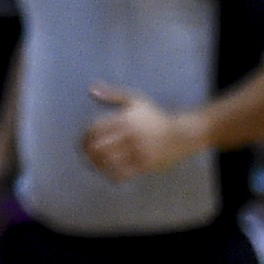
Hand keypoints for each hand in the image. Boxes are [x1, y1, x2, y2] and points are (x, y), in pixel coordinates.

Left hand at [80, 82, 199, 180]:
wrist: (181, 134)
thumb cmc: (155, 116)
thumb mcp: (135, 100)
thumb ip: (113, 94)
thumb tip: (91, 89)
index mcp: (124, 119)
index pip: (96, 129)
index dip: (85, 136)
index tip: (83, 140)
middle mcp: (130, 136)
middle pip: (100, 147)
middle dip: (89, 152)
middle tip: (86, 154)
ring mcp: (138, 152)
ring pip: (110, 162)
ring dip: (98, 165)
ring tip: (95, 164)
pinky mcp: (145, 165)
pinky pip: (124, 174)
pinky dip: (112, 175)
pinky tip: (109, 174)